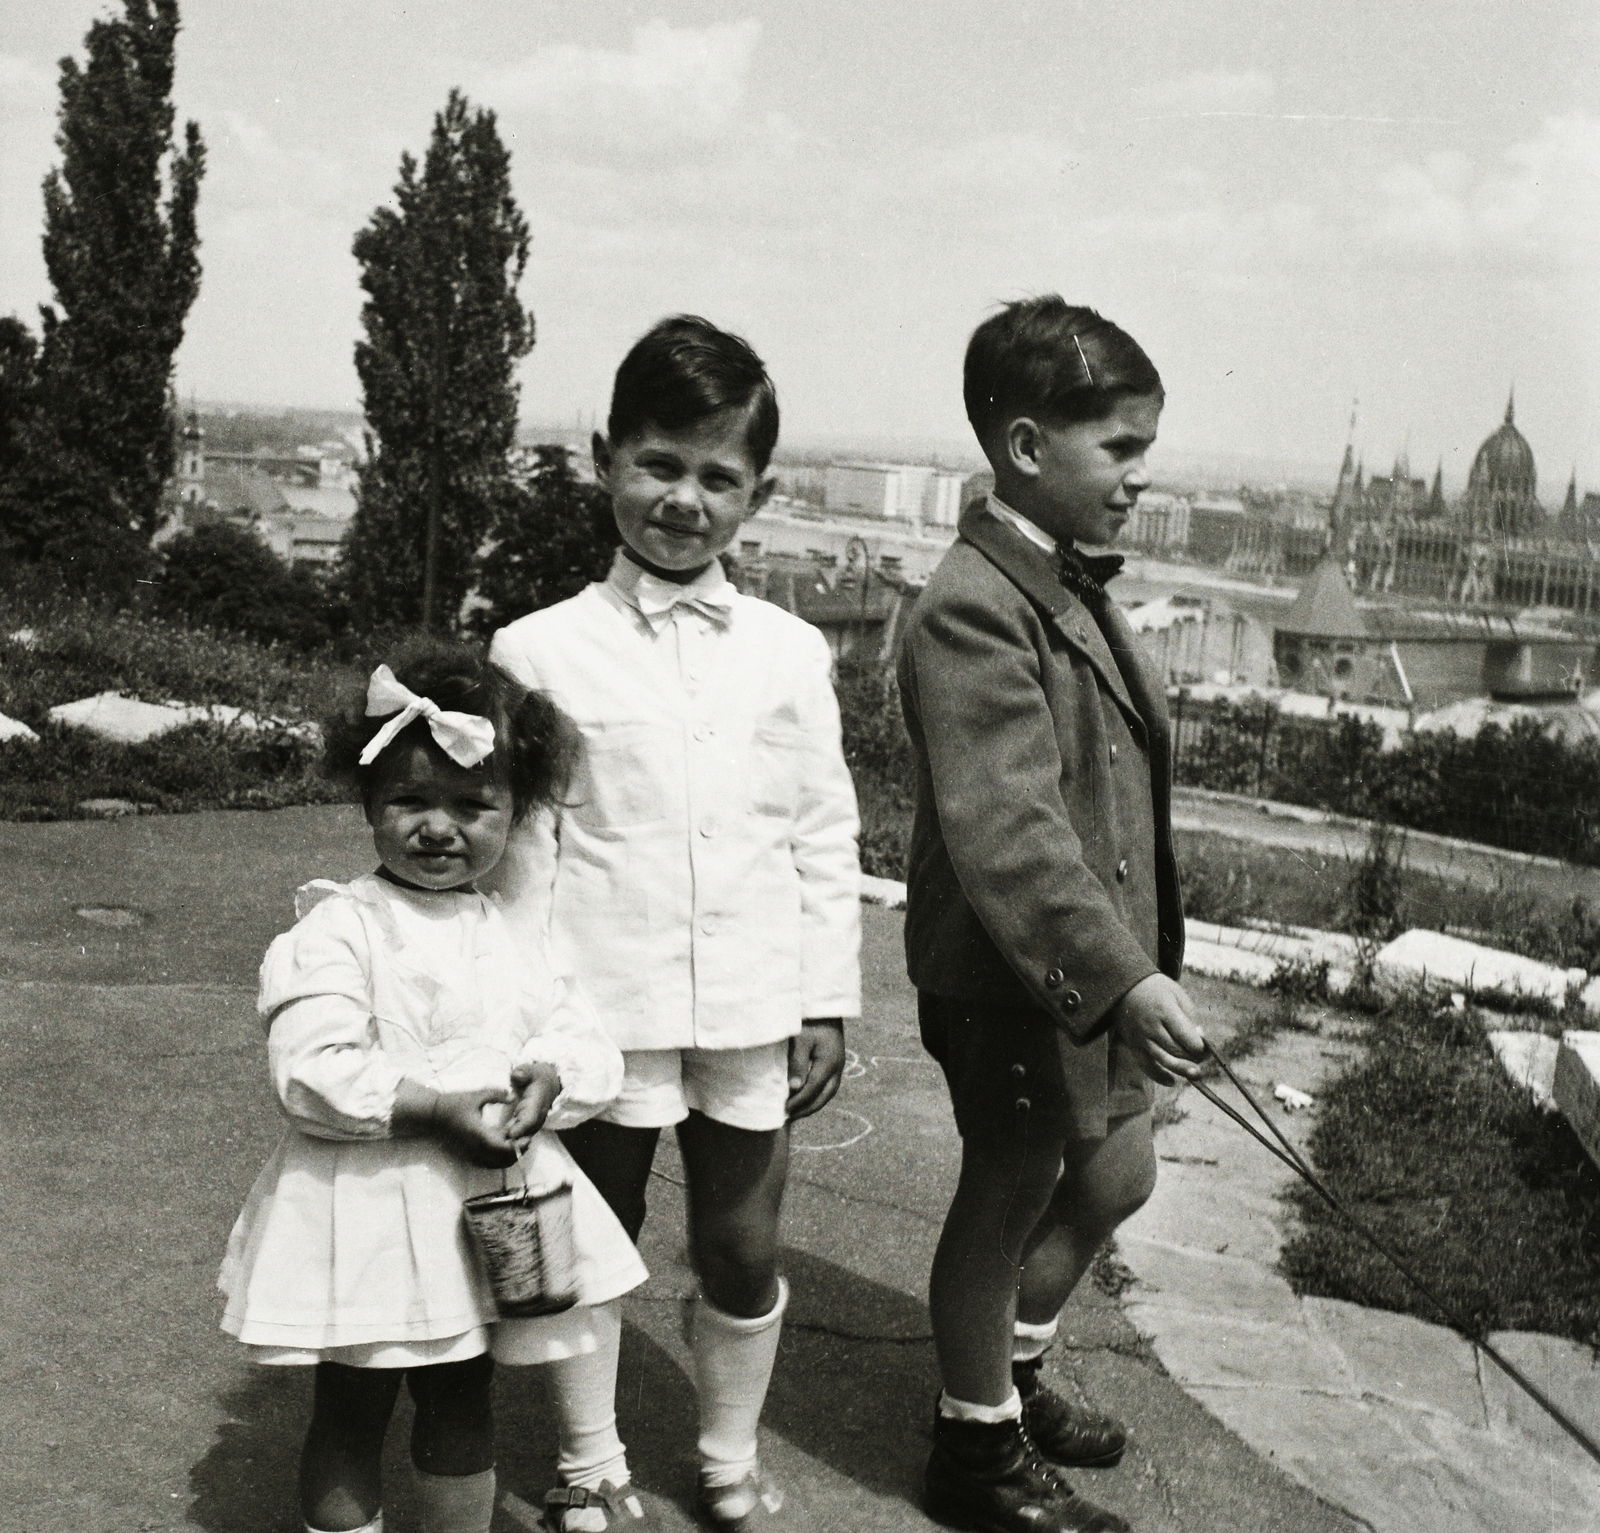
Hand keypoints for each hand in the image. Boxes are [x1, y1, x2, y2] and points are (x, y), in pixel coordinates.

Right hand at [393, 1080, 516, 1166]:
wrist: (434, 1115)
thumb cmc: (454, 1103)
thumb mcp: (476, 1095)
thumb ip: (496, 1095)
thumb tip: (513, 1096)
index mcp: (479, 1134)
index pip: (503, 1148)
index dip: (518, 1145)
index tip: (528, 1136)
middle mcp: (477, 1148)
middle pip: (504, 1160)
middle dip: (518, 1151)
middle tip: (527, 1138)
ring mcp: (473, 1153)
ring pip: (497, 1163)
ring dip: (510, 1156)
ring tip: (518, 1141)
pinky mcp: (470, 1155)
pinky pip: (490, 1162)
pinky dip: (501, 1157)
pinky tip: (505, 1143)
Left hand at [505, 1061, 561, 1145]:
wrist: (547, 1083)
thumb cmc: (535, 1076)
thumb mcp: (530, 1071)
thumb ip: (523, 1073)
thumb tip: (516, 1075)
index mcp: (537, 1103)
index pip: (530, 1118)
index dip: (521, 1127)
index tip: (510, 1133)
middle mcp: (536, 1116)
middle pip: (528, 1132)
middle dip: (516, 1141)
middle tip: (502, 1147)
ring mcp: (533, 1122)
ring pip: (525, 1136)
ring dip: (514, 1144)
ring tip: (499, 1150)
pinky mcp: (527, 1125)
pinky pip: (521, 1136)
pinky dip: (512, 1142)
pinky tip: (500, 1146)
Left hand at [787, 1018, 845, 1119]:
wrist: (825, 1005)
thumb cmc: (809, 1020)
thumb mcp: (801, 1040)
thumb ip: (797, 1064)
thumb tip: (794, 1089)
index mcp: (829, 1062)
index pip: (812, 1089)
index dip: (798, 1102)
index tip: (783, 1110)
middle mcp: (838, 1067)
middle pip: (824, 1096)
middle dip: (807, 1109)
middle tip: (789, 1116)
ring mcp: (839, 1065)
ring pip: (828, 1093)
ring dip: (813, 1104)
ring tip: (796, 1111)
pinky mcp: (836, 1062)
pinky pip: (829, 1085)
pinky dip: (818, 1095)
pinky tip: (806, 1096)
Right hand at [1110, 974, 1206, 1085]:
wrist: (1124, 987)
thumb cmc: (1157, 990)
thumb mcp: (1177, 994)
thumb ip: (1190, 1017)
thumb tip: (1201, 1041)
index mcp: (1164, 1010)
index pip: (1186, 1036)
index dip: (1200, 1047)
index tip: (1206, 1048)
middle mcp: (1151, 1025)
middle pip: (1176, 1050)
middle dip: (1193, 1058)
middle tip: (1202, 1058)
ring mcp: (1140, 1037)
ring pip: (1163, 1060)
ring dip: (1181, 1070)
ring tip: (1195, 1074)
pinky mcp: (1133, 1045)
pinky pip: (1145, 1066)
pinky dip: (1159, 1076)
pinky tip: (1171, 1081)